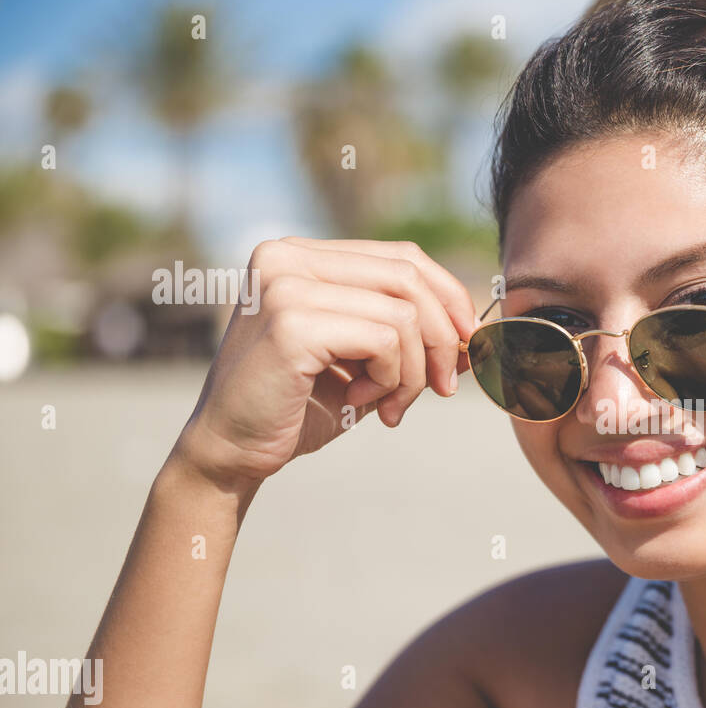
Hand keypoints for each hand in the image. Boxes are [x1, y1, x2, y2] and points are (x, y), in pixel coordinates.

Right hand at [173, 237, 476, 492]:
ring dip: (412, 372)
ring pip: (404, 314)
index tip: (465, 346)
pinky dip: (391, 379)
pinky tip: (362, 403)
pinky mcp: (291, 323)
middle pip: (410, 277)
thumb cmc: (296, 407)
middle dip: (442, 338)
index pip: (403, 257)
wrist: (230, 452)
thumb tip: (472, 328)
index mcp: (300, 255)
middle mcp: (286, 257)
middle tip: (441, 388)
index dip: (449, 298)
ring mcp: (285, 285)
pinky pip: (385, 340)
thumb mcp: (362, 360)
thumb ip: (407, 333)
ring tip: (386, 404)